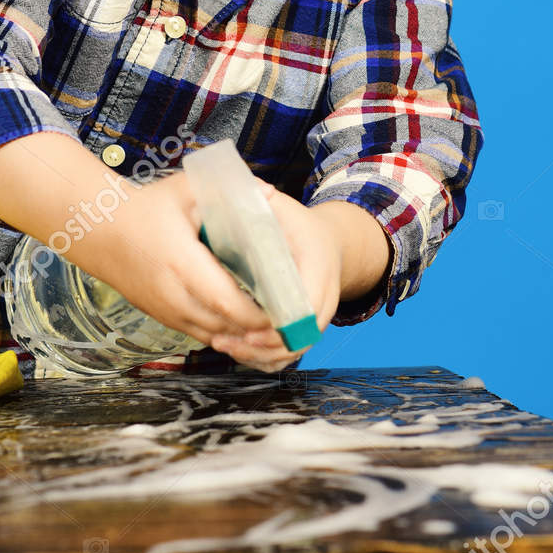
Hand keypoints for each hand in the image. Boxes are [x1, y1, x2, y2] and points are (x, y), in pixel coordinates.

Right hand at [69, 170, 282, 352]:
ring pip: (212, 335)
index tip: (285, 308)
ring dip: (241, 334)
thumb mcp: (187, 189)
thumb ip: (229, 191)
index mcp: (183, 264)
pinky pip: (197, 333)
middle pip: (224, 326)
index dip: (259, 314)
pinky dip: (222, 332)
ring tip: (271, 323)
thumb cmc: (146, 208)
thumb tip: (269, 194)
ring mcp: (165, 310)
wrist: (99, 230)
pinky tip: (242, 323)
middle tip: (288, 319)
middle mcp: (173, 294)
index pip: (227, 302)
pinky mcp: (160, 316)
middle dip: (257, 329)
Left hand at [205, 180, 344, 372]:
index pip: (307, 304)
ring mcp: (315, 318)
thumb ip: (265, 202)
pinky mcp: (303, 330)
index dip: (279, 321)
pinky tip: (237, 352)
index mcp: (320, 266)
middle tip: (226, 340)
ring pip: (294, 350)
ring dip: (260, 356)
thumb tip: (251, 192)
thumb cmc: (300, 227)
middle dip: (263, 345)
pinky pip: (288, 354)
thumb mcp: (285, 209)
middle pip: (301, 336)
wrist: (328, 244)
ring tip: (225, 346)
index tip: (248, 326)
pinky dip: (264, 359)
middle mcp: (324, 297)